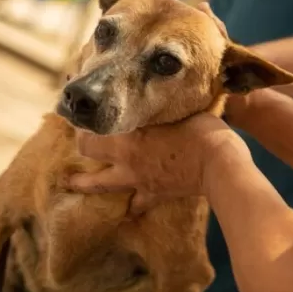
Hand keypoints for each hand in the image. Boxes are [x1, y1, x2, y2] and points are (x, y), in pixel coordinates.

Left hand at [68, 113, 238, 214]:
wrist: (219, 165)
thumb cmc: (202, 130)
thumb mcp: (179, 109)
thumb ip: (161, 104)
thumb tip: (158, 85)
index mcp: (129, 139)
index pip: (90, 133)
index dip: (80, 122)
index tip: (80, 108)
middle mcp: (127, 161)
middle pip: (90, 155)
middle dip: (81, 147)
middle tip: (77, 140)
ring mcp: (140, 181)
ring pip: (103, 185)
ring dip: (87, 184)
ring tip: (73, 183)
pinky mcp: (156, 194)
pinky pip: (137, 204)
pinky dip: (130, 204)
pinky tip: (126, 206)